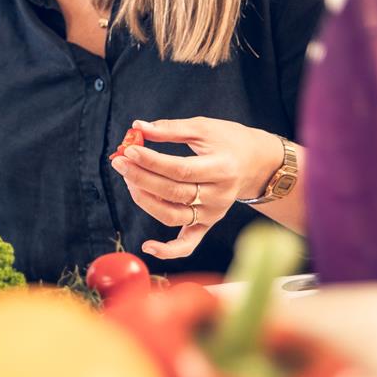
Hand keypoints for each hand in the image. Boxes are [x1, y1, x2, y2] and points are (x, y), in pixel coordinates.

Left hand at [110, 117, 284, 259]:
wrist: (257, 163)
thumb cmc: (228, 141)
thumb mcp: (204, 128)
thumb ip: (171, 128)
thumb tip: (137, 126)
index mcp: (221, 169)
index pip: (179, 170)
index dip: (151, 162)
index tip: (129, 151)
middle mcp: (219, 196)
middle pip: (172, 192)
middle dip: (141, 177)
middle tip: (120, 161)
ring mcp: (213, 213)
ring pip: (172, 215)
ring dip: (144, 200)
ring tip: (129, 179)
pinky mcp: (208, 224)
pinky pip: (188, 243)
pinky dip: (169, 250)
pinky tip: (147, 246)